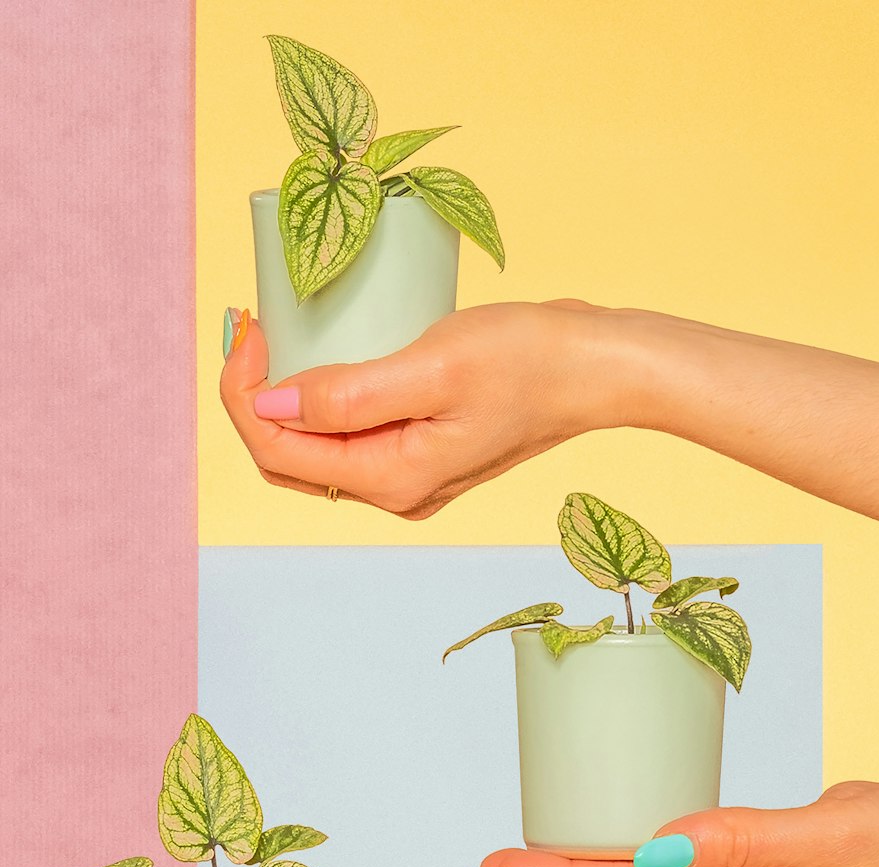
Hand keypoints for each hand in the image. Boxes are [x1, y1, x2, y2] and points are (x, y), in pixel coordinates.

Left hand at [220, 301, 620, 518]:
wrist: (596, 368)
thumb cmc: (530, 361)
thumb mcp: (434, 368)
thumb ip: (348, 395)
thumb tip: (270, 406)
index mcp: (392, 479)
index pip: (279, 452)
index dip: (243, 395)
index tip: (249, 328)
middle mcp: (397, 489)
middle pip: (291, 459)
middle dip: (256, 399)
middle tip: (253, 327)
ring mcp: (411, 473)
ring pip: (319, 449)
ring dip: (287, 399)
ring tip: (278, 335)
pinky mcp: (424, 448)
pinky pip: (353, 434)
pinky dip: (324, 399)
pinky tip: (323, 355)